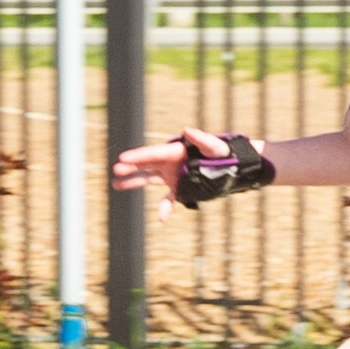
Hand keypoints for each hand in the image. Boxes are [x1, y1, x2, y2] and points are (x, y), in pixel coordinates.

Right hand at [112, 127, 231, 222]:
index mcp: (175, 151)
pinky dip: (164, 208)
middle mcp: (170, 162)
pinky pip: (168, 199)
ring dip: (133, 181)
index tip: (123, 158)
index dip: (138, 156)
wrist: (233, 167)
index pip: (153, 153)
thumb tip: (186, 130)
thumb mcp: (214, 146)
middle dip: (131, 167)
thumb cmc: (224, 153)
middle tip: (116, 169)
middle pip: (146, 164)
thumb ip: (201, 139)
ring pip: (148, 178)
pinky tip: (161, 218)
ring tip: (116, 184)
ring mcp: (172, 175)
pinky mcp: (179, 188)